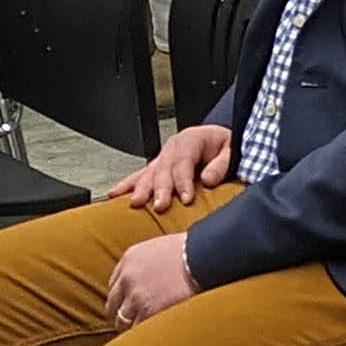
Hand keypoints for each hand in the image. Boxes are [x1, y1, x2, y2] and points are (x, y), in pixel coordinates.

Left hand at [106, 231, 198, 326]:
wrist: (206, 257)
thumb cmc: (194, 252)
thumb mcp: (162, 248)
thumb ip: (149, 262)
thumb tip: (152, 276)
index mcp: (130, 259)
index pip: (114, 285)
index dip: (123, 297)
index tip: (131, 304)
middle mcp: (128, 277)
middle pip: (113, 305)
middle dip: (123, 314)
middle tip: (135, 322)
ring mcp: (136, 296)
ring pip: (122, 321)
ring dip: (132, 327)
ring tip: (145, 333)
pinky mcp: (148, 311)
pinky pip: (137, 330)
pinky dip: (144, 334)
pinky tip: (154, 334)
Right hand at [110, 122, 235, 211]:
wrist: (219, 141)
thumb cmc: (225, 147)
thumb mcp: (231, 151)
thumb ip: (221, 164)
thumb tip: (208, 179)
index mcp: (190, 139)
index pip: (184, 161)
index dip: (184, 181)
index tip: (186, 199)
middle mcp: (172, 148)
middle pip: (163, 169)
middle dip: (160, 188)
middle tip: (160, 205)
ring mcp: (162, 157)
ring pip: (148, 173)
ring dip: (141, 189)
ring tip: (136, 203)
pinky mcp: (156, 167)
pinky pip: (139, 176)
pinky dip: (127, 185)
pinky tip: (114, 195)